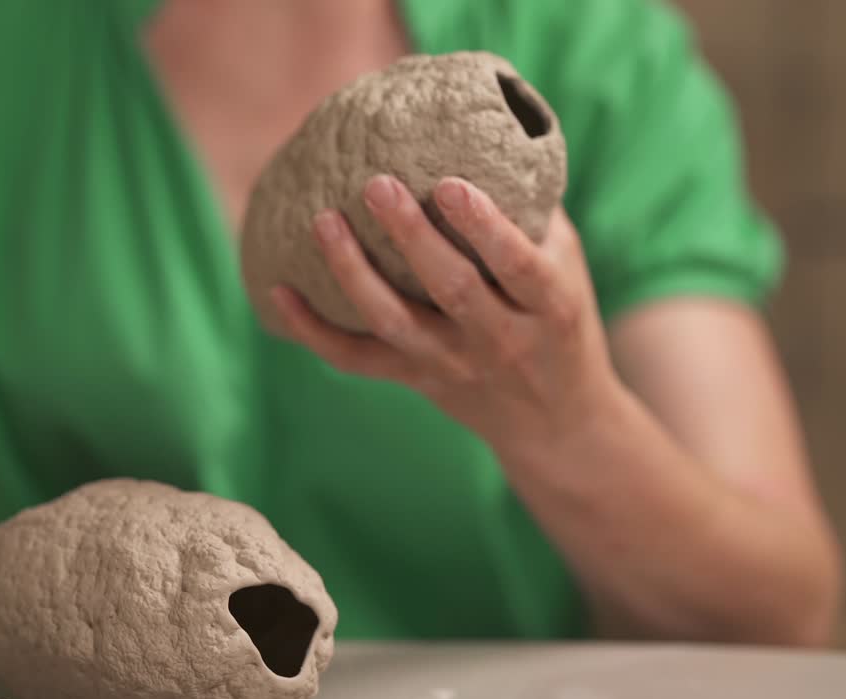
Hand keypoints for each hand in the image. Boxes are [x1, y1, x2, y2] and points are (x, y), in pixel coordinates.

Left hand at [271, 174, 624, 456]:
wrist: (557, 423)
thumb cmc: (560, 324)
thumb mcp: (566, 268)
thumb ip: (532, 211)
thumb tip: (486, 128)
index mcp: (549, 306)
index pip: (517, 266)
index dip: (484, 227)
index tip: (452, 184)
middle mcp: (501, 340)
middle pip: (451, 290)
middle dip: (411, 237)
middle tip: (377, 185)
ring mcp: (454, 365)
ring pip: (396, 323)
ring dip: (355, 273)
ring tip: (324, 221)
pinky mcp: (417, 380)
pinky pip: (357, 359)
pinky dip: (314, 330)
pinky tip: (279, 292)